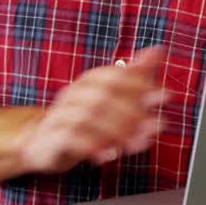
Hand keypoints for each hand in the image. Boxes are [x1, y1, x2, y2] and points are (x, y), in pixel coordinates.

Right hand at [18, 46, 166, 173]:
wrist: (42, 142)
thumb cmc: (82, 118)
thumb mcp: (110, 97)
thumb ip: (134, 76)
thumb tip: (157, 50)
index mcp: (88, 82)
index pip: (114, 75)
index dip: (140, 85)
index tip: (163, 96)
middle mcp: (72, 95)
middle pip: (103, 95)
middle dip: (132, 110)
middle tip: (154, 124)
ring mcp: (59, 116)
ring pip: (87, 117)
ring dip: (117, 130)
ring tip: (138, 142)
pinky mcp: (51, 138)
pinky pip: (70, 139)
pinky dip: (92, 146)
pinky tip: (110, 154)